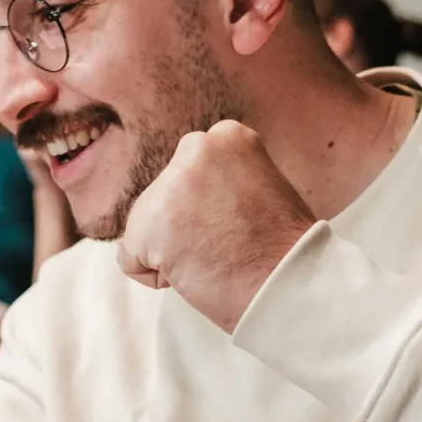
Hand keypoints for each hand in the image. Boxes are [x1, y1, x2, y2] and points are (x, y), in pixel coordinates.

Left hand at [116, 120, 314, 332]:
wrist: (291, 286)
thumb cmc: (283, 250)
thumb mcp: (258, 186)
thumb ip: (220, 181)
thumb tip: (188, 200)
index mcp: (227, 136)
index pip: (189, 178)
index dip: (210, 211)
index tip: (241, 225)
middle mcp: (195, 148)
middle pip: (163, 199)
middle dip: (187, 228)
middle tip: (228, 245)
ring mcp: (170, 186)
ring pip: (146, 228)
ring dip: (174, 252)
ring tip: (217, 258)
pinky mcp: (148, 226)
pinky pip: (130, 259)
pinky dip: (156, 277)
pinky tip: (195, 273)